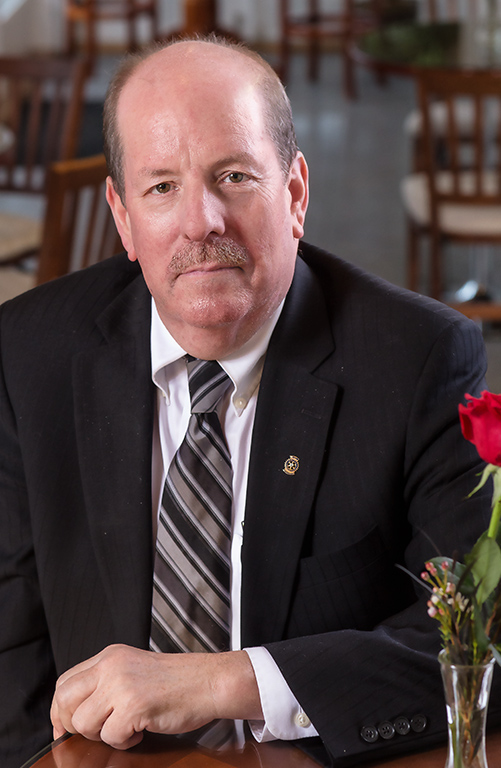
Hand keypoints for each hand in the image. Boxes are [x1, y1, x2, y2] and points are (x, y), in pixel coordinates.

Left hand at [50, 644, 261, 749]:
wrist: (208, 681)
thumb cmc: (176, 681)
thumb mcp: (133, 669)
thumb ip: (105, 682)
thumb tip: (73, 712)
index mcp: (110, 656)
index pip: (65, 682)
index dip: (61, 709)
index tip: (66, 726)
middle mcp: (111, 666)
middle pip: (65, 700)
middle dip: (72, 724)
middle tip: (95, 731)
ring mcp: (121, 685)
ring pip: (83, 723)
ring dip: (103, 734)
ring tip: (126, 726)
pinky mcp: (134, 705)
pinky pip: (110, 737)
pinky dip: (125, 741)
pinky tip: (141, 729)